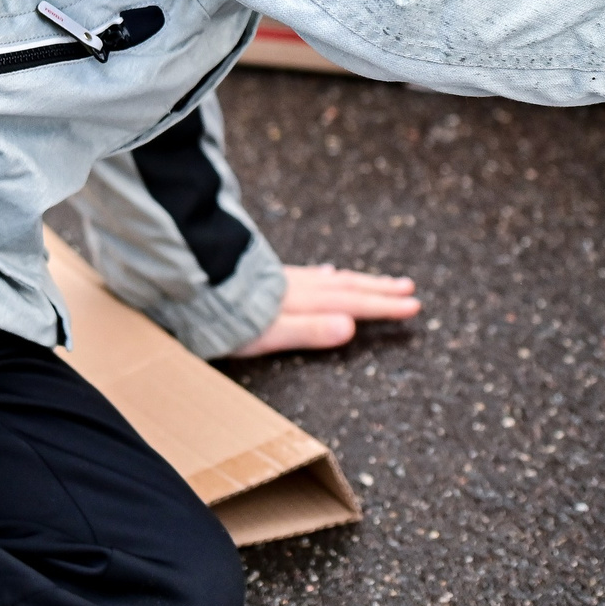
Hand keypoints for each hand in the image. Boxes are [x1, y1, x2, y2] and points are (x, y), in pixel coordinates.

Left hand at [230, 265, 420, 355]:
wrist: (191, 283)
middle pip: (347, 288)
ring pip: (332, 279)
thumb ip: (309, 330)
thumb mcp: (269, 331)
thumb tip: (350, 327)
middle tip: (409, 289)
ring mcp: (284, 280)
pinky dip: (325, 276)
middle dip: (379, 290)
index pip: (353, 304)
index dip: (383, 307)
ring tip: (380, 281)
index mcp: (304, 302)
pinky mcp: (267, 277)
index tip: (413, 306)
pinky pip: (309, 275)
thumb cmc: (227, 317)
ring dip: (358, 281)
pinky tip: (326, 273)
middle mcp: (299, 287)